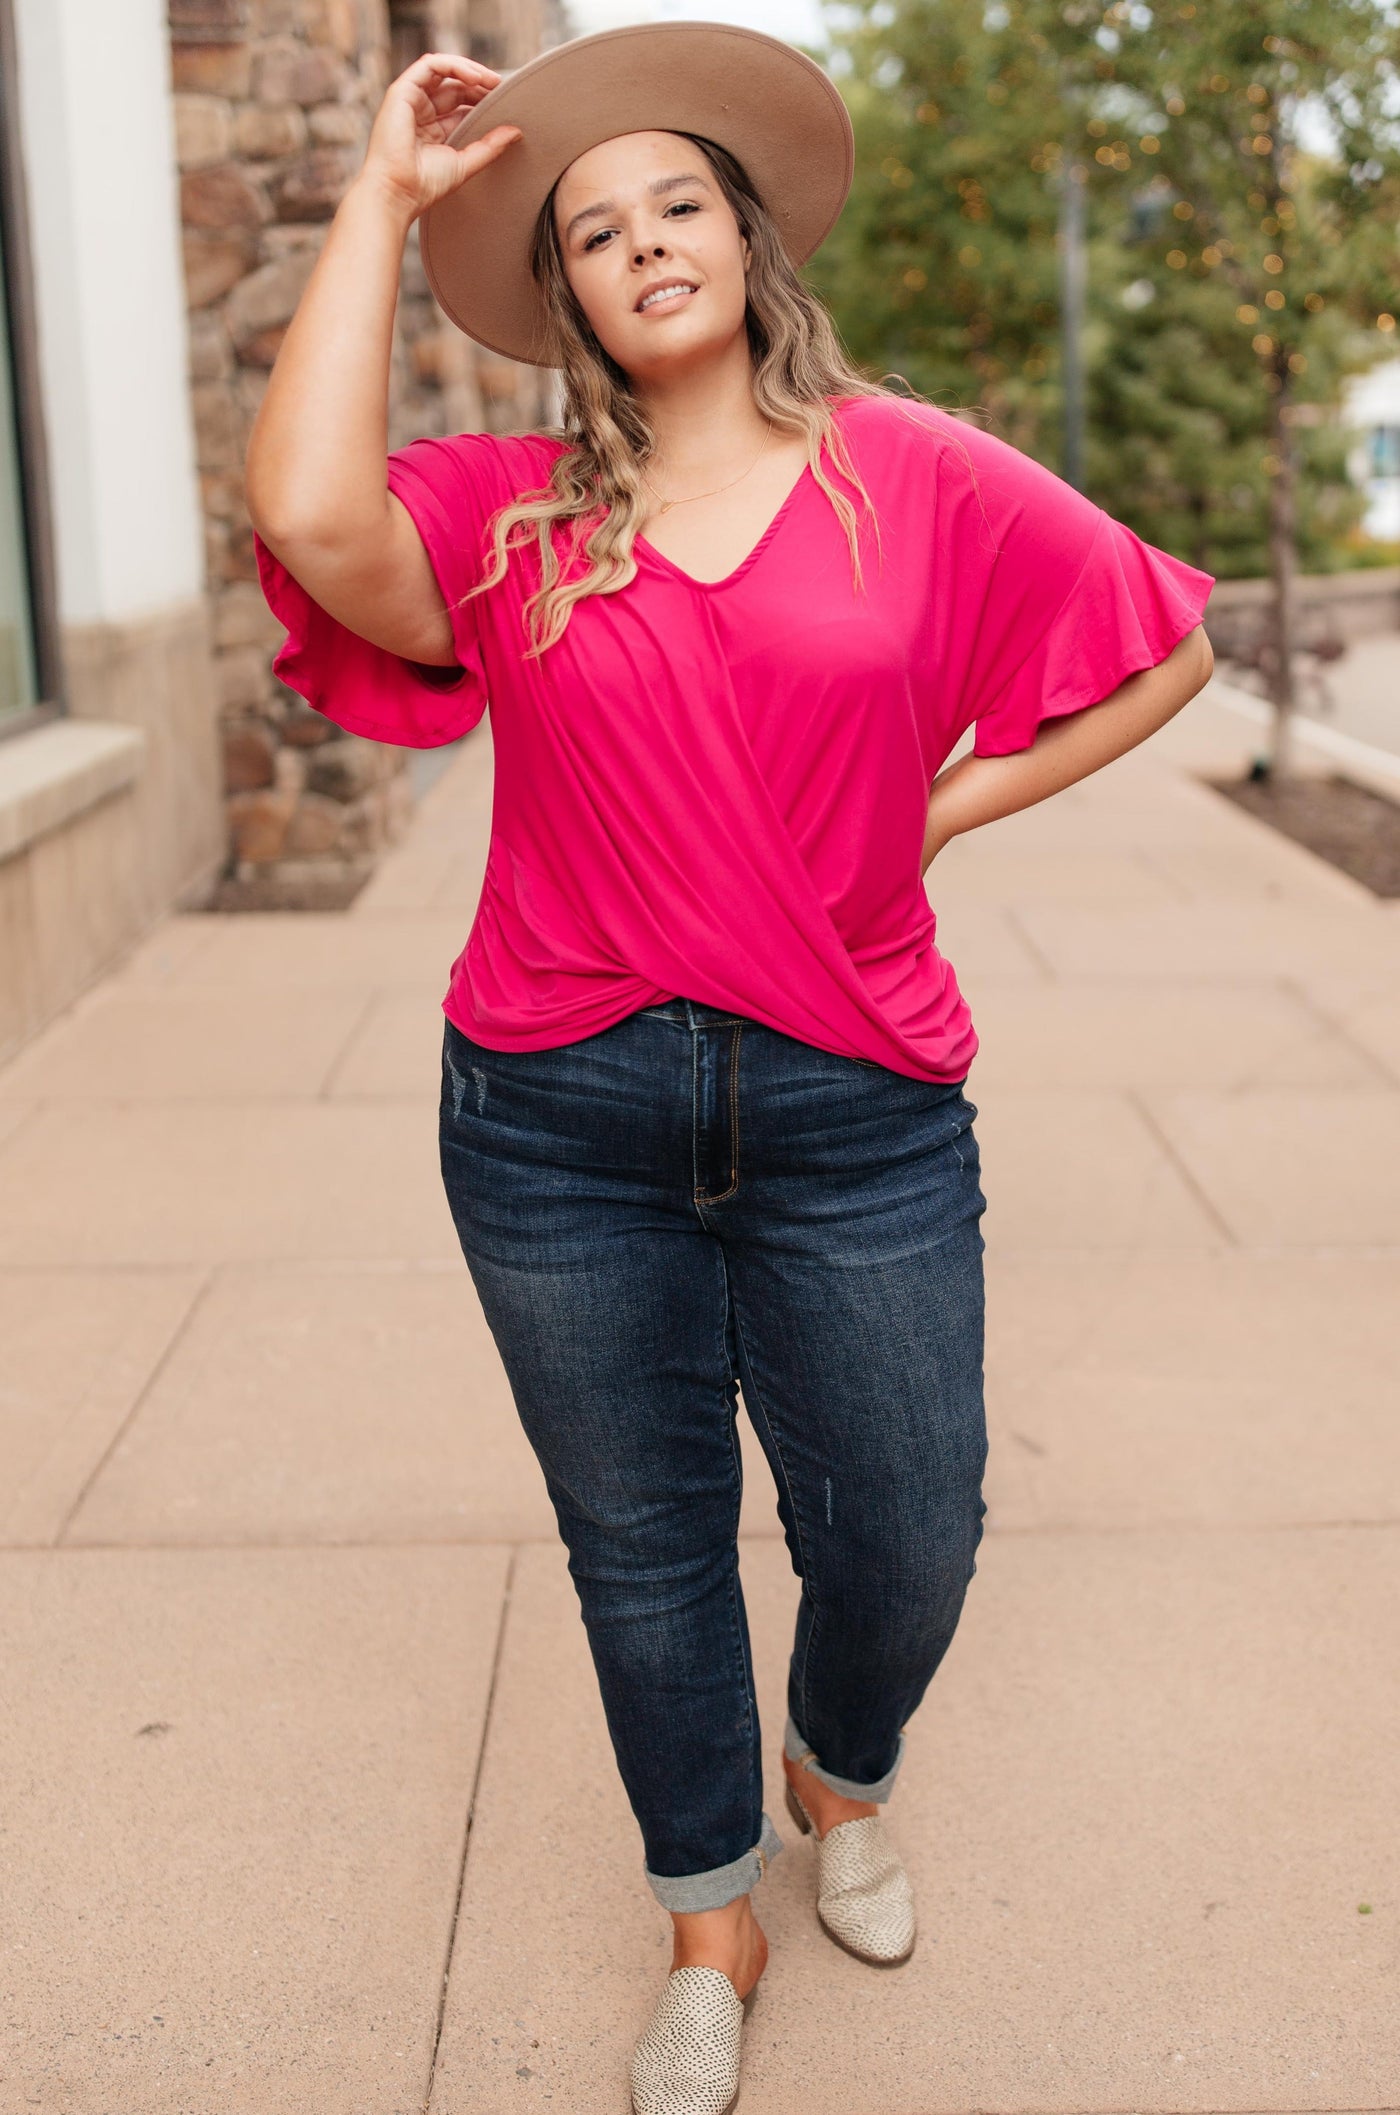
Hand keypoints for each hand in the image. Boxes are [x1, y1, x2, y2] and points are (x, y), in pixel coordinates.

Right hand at [358, 51, 521, 220]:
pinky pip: (430, 65)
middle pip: (455, 85)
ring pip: (443, 70)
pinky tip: (474, 77)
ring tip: (492, 81)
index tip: (506, 102)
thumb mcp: (465, 162)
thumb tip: (516, 132)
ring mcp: (411, 100)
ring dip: (470, 70)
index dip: (483, 98)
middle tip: (503, 90)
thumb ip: (490, 147)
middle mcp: (422, 112)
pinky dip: (453, 65)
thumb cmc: (424, 186)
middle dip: (480, 84)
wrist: (397, 192)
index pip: (461, 103)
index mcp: (434, 129)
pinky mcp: (402, 91)